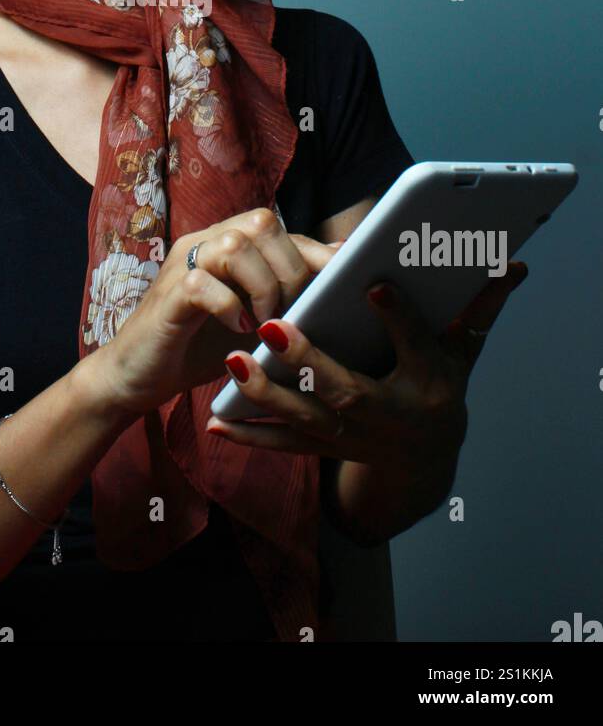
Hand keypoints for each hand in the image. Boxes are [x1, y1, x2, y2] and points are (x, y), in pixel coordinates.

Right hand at [90, 207, 345, 416]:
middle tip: (290, 312)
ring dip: (262, 287)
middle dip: (289, 269)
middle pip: (260, 223)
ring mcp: (183, 267)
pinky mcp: (166, 297)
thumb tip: (342, 259)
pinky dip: (229, 307)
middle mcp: (204, 245)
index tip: (340, 282)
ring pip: (233, 246)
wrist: (136, 377)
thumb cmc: (200, 346)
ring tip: (265, 323)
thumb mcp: (255, 317)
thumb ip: (289, 289)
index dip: (313, 252)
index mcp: (227, 244)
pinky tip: (239, 330)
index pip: (279, 228)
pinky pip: (201, 284)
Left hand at [205, 259, 530, 473]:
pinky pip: (283, 445)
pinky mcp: (323, 447)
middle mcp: (385, 417)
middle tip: (272, 327)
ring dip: (266, 394)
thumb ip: (475, 309)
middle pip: (344, 390)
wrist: (424, 461)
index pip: (414, 348)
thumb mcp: (460, 352)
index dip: (398, 319)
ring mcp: (351, 437)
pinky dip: (249, 436)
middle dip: (307, 361)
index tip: (375, 284)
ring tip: (234, 361)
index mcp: (423, 386)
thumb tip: (508, 265)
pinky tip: (216, 421)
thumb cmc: (440, 389)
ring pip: (306, 419)